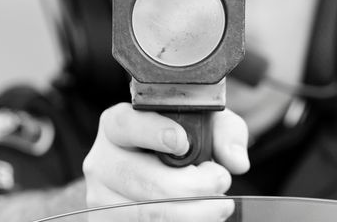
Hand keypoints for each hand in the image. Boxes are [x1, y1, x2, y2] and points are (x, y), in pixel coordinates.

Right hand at [83, 103, 248, 220]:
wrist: (164, 172)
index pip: (125, 125)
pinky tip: (200, 218)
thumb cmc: (185, 141)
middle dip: (193, 186)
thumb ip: (225, 132)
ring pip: (146, 214)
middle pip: (142, 180)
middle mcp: (102, 161)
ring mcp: (101, 199)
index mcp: (117, 125)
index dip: (154, 133)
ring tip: (219, 205)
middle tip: (221, 181)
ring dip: (193, 214)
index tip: (183, 143)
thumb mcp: (207, 124)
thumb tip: (235, 161)